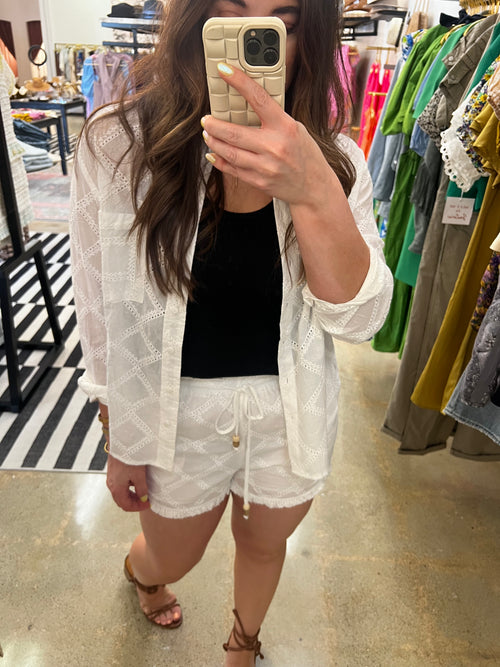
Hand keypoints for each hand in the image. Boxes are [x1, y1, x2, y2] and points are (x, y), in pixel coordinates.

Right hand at [106, 454, 150, 511]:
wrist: (121, 443)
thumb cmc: (129, 458)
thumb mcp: (139, 475)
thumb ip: (142, 489)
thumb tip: (143, 498)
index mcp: (116, 488)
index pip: (126, 506)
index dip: (138, 507)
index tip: (148, 504)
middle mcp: (111, 485)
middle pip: (122, 501)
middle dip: (134, 503)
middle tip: (146, 500)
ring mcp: (111, 479)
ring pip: (120, 494)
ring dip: (131, 496)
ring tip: (143, 493)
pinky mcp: (113, 473)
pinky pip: (119, 486)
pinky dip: (128, 489)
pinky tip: (136, 484)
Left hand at [201, 63, 333, 209]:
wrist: (314, 187)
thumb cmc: (305, 154)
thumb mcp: (296, 129)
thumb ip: (273, 118)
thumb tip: (247, 104)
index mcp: (285, 127)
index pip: (259, 98)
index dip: (239, 81)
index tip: (223, 70)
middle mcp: (274, 147)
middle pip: (234, 132)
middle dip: (214, 124)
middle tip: (207, 119)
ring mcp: (265, 167)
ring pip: (229, 152)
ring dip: (213, 141)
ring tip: (208, 133)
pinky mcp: (259, 182)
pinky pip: (232, 170)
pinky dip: (219, 160)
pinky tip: (213, 152)